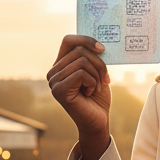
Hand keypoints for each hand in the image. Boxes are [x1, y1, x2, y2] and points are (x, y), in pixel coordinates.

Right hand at [48, 35, 111, 159]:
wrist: (98, 120)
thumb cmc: (97, 96)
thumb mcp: (96, 71)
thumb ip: (91, 57)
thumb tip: (97, 41)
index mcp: (61, 64)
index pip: (68, 40)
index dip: (86, 39)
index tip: (102, 48)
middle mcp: (54, 71)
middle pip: (80, 50)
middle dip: (99, 63)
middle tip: (105, 78)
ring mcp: (54, 81)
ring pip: (82, 62)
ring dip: (97, 75)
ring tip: (96, 87)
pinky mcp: (59, 90)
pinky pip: (81, 74)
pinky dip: (93, 82)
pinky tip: (90, 93)